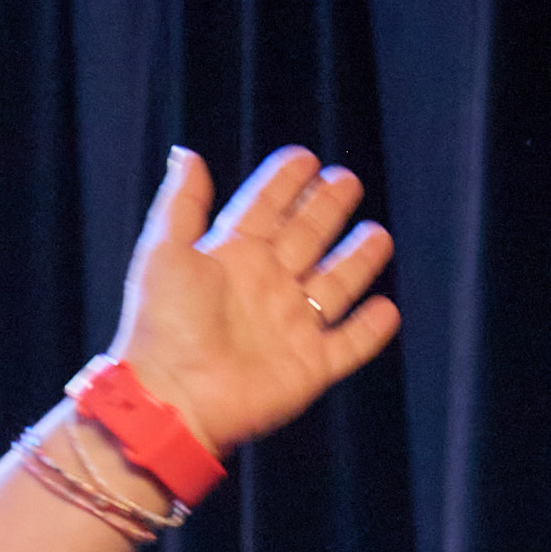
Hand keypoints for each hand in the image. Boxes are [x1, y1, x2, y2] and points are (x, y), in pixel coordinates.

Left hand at [108, 146, 400, 454]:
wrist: (173, 397)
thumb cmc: (162, 326)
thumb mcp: (164, 252)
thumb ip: (182, 204)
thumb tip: (187, 154)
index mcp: (231, 259)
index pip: (265, 210)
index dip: (284, 184)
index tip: (305, 158)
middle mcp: (265, 289)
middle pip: (305, 239)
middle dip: (326, 210)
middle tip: (347, 181)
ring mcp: (289, 328)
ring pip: (333, 286)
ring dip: (357, 261)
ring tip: (378, 235)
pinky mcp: (309, 367)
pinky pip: (348, 346)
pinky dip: (369, 331)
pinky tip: (387, 308)